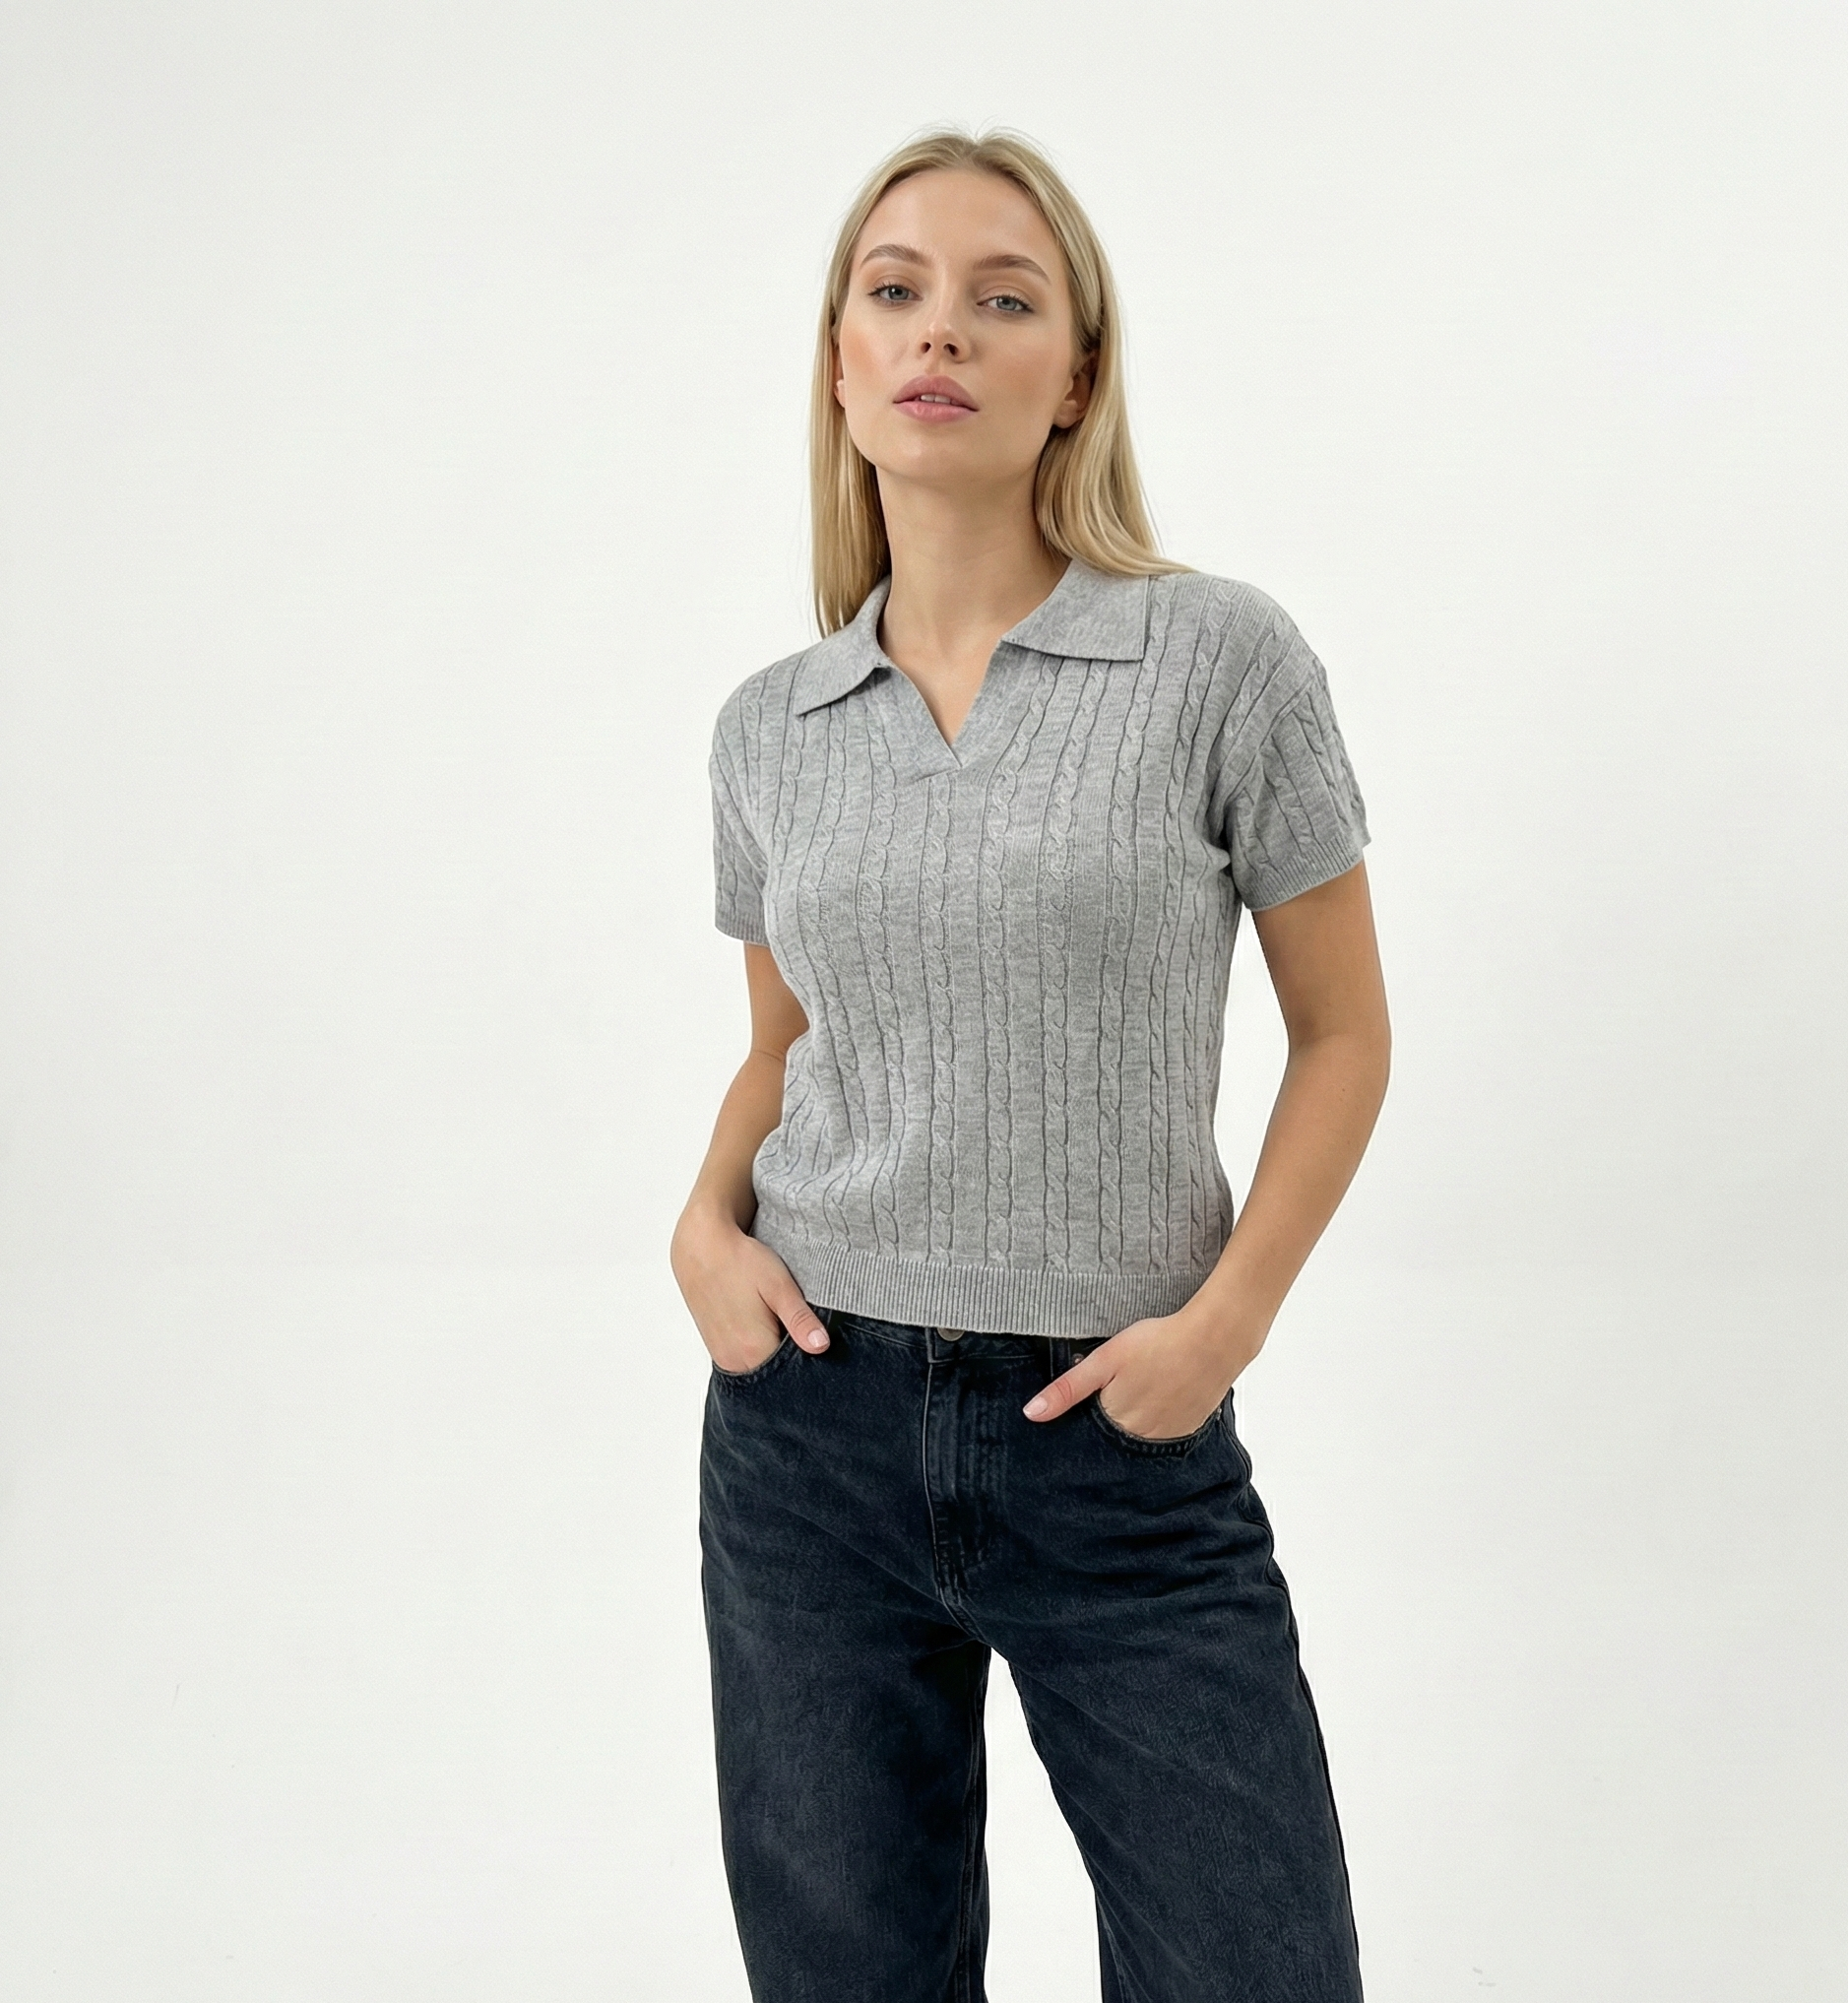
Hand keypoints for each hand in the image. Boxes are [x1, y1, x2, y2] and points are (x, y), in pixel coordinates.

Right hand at [669, 1205, 831, 1374]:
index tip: (815, 1336)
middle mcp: (735, 1361)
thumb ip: (800, 1319)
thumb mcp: (779, 1286)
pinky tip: (763, 1324)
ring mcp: (723, 1358)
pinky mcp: (717, 1350)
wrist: (701, 1249)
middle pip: (776, 1375)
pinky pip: (746, 1361)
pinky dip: (759, 1350)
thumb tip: (822, 1346)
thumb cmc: (741, 1262)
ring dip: (774, 1353)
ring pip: (761, 1368)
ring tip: (778, 1320)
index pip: (794, 1372)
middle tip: (798, 1324)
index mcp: (754, 1350)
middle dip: (792, 1357)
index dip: (810, 1357)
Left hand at [1021, 1310, 1265, 1439]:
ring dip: (1132, 1422)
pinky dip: (1156, 1421)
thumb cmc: (1159, 1343)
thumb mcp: (1105, 1359)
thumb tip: (1032, 1414)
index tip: (1087, 1404)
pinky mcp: (1188, 1429)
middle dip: (1108, 1420)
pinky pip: (1163, 1434)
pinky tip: (1159, 1396)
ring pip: (1138, 1437)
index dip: (1083, 1418)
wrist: (1215, 1340)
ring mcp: (1168, 1437)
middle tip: (1120, 1388)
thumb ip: (1068, 1389)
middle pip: (1113, 1437)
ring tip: (1141, 1389)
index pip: (1088, 1434)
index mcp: (1116, 1421)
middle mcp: (1141, 1437)